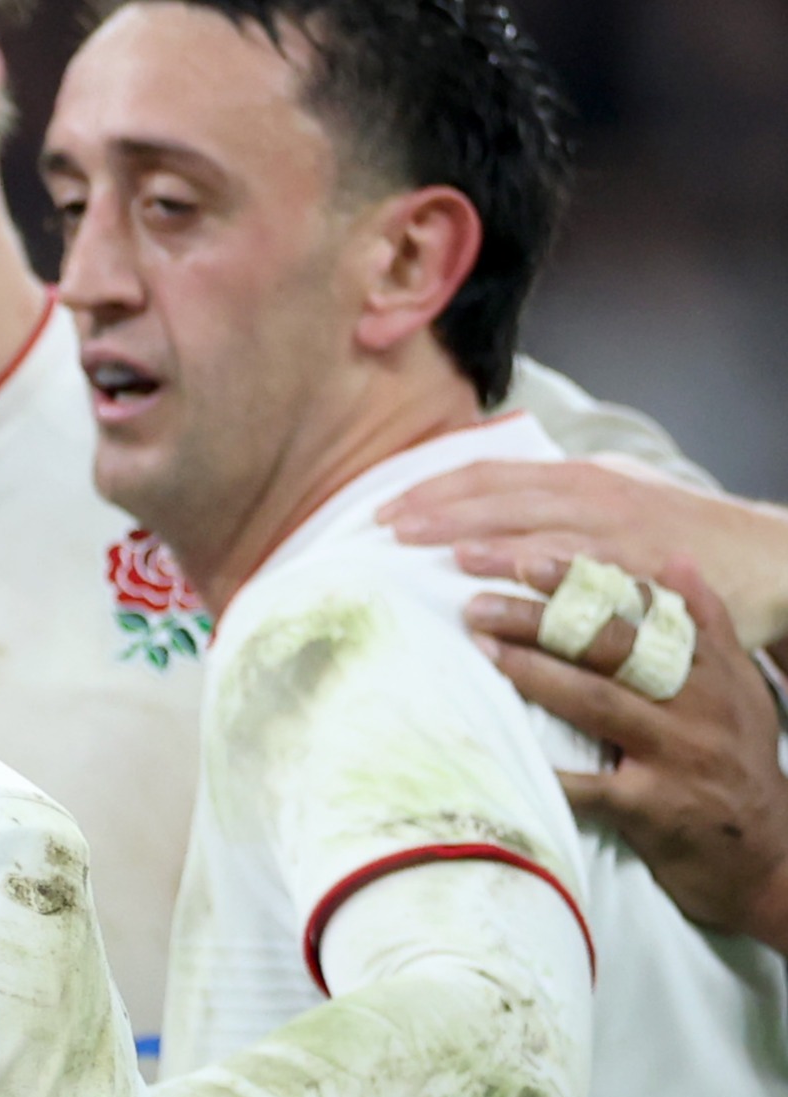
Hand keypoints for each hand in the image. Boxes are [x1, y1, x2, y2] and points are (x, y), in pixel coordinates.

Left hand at [385, 457, 787, 650]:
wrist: (772, 557)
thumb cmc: (675, 539)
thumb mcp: (608, 508)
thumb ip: (548, 512)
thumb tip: (472, 524)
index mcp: (580, 480)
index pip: (494, 475)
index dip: (436, 488)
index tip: (382, 509)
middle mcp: (600, 497)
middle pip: (510, 496)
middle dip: (446, 510)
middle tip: (387, 530)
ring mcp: (629, 532)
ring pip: (554, 529)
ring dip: (500, 539)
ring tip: (448, 552)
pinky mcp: (656, 572)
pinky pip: (604, 575)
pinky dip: (564, 578)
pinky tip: (529, 588)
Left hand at [463, 553, 787, 951]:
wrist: (766, 856)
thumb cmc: (739, 765)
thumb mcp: (741, 688)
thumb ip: (707, 626)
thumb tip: (677, 560)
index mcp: (711, 668)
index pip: (644, 611)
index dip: (585, 581)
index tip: (528, 558)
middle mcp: (697, 703)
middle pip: (611, 648)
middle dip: (542, 620)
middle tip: (479, 603)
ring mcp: (677, 754)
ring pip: (597, 703)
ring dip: (535, 674)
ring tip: (484, 650)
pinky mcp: (656, 807)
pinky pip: (590, 786)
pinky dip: (546, 770)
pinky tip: (499, 753)